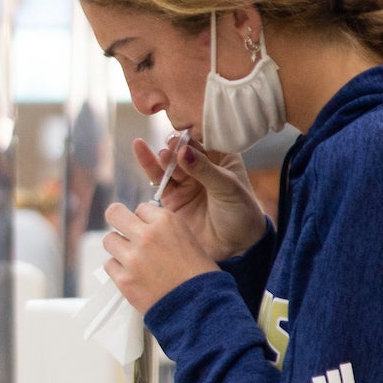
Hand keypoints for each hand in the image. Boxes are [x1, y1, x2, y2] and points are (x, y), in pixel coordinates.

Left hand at [102, 201, 219, 313]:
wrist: (200, 308)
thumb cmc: (199, 276)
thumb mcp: (189, 239)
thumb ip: (164, 229)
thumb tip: (143, 224)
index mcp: (166, 222)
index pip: (141, 208)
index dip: (144, 219)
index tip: (148, 229)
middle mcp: (147, 236)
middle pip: (114, 214)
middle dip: (118, 221)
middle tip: (124, 232)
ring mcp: (133, 258)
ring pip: (109, 240)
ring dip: (118, 248)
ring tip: (133, 259)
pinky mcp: (124, 280)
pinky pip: (109, 265)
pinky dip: (118, 269)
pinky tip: (133, 275)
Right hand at [132, 135, 264, 260]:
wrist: (236, 247)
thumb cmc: (241, 213)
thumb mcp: (227, 187)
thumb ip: (204, 169)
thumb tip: (182, 151)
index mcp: (221, 158)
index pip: (204, 139)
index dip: (193, 135)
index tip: (186, 135)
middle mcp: (202, 167)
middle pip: (183, 149)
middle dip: (177, 147)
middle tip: (173, 148)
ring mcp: (186, 182)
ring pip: (169, 163)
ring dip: (163, 157)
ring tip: (162, 155)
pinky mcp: (172, 197)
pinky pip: (158, 179)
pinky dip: (149, 165)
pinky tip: (141, 150)